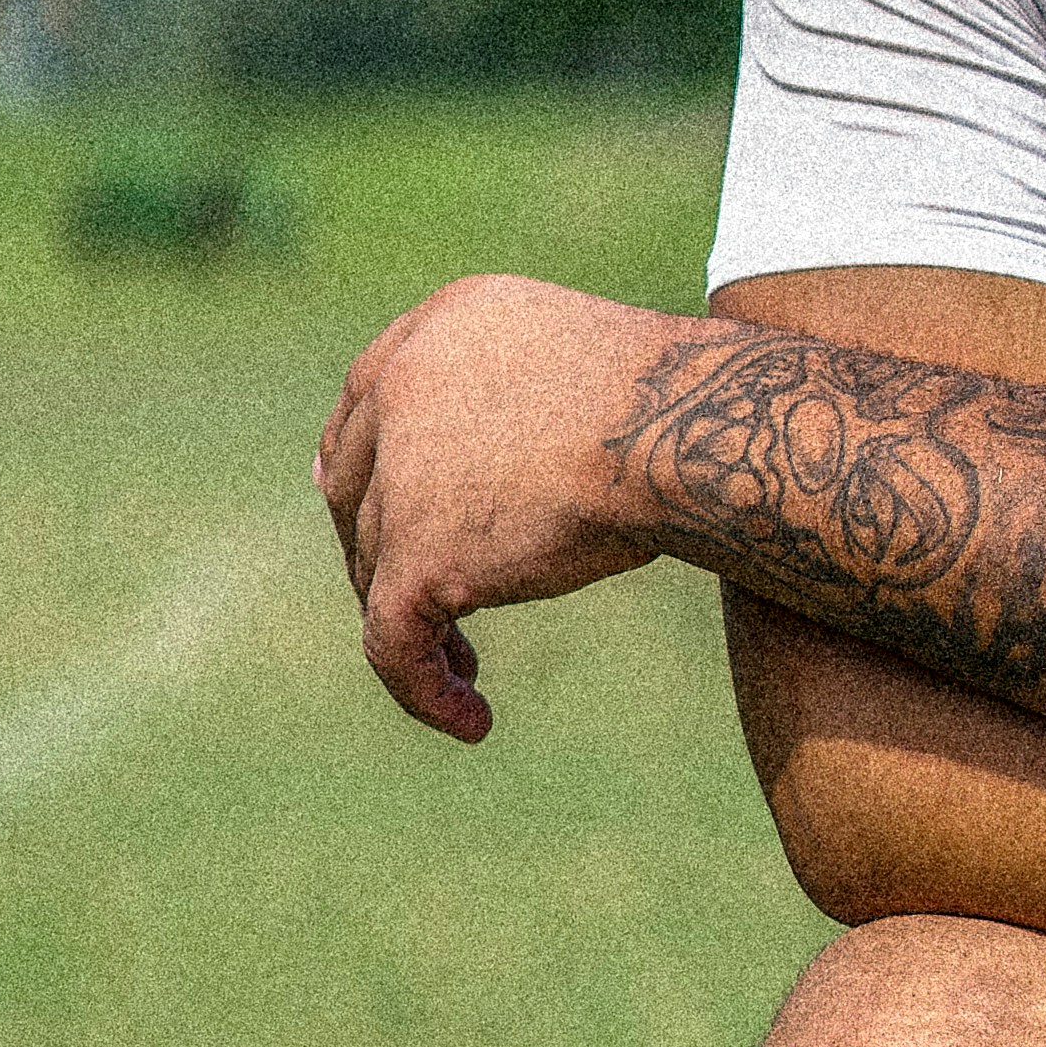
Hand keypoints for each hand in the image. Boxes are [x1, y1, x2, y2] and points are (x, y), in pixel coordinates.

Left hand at [313, 272, 679, 740]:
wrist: (688, 429)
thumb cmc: (678, 406)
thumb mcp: (581, 370)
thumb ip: (519, 401)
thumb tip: (500, 487)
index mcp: (443, 327)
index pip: (366, 400)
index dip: (360, 465)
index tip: (357, 511)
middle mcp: (404, 387)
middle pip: (359, 487)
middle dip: (378, 549)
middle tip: (417, 605)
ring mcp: (403, 472)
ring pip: (375, 568)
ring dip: (417, 623)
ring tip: (463, 674)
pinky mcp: (417, 553)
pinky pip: (393, 642)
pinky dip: (422, 687)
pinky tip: (470, 720)